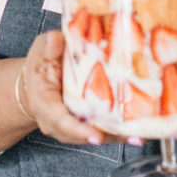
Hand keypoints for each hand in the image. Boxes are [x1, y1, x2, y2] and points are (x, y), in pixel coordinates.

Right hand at [22, 30, 129, 147]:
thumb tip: (55, 38)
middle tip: (132, 137)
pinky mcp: (86, 123)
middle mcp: (56, 122)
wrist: (38, 82)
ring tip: (139, 137)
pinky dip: (119, 133)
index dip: (79, 130)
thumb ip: (48, 47)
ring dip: (118, 137)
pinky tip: (138, 132)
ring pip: (95, 136)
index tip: (97, 137)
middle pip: (82, 135)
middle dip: (107, 137)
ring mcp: (72, 126)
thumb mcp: (40, 51)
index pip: (60, 120)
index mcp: (44, 104)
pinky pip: (102, 131)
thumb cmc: (41, 65)